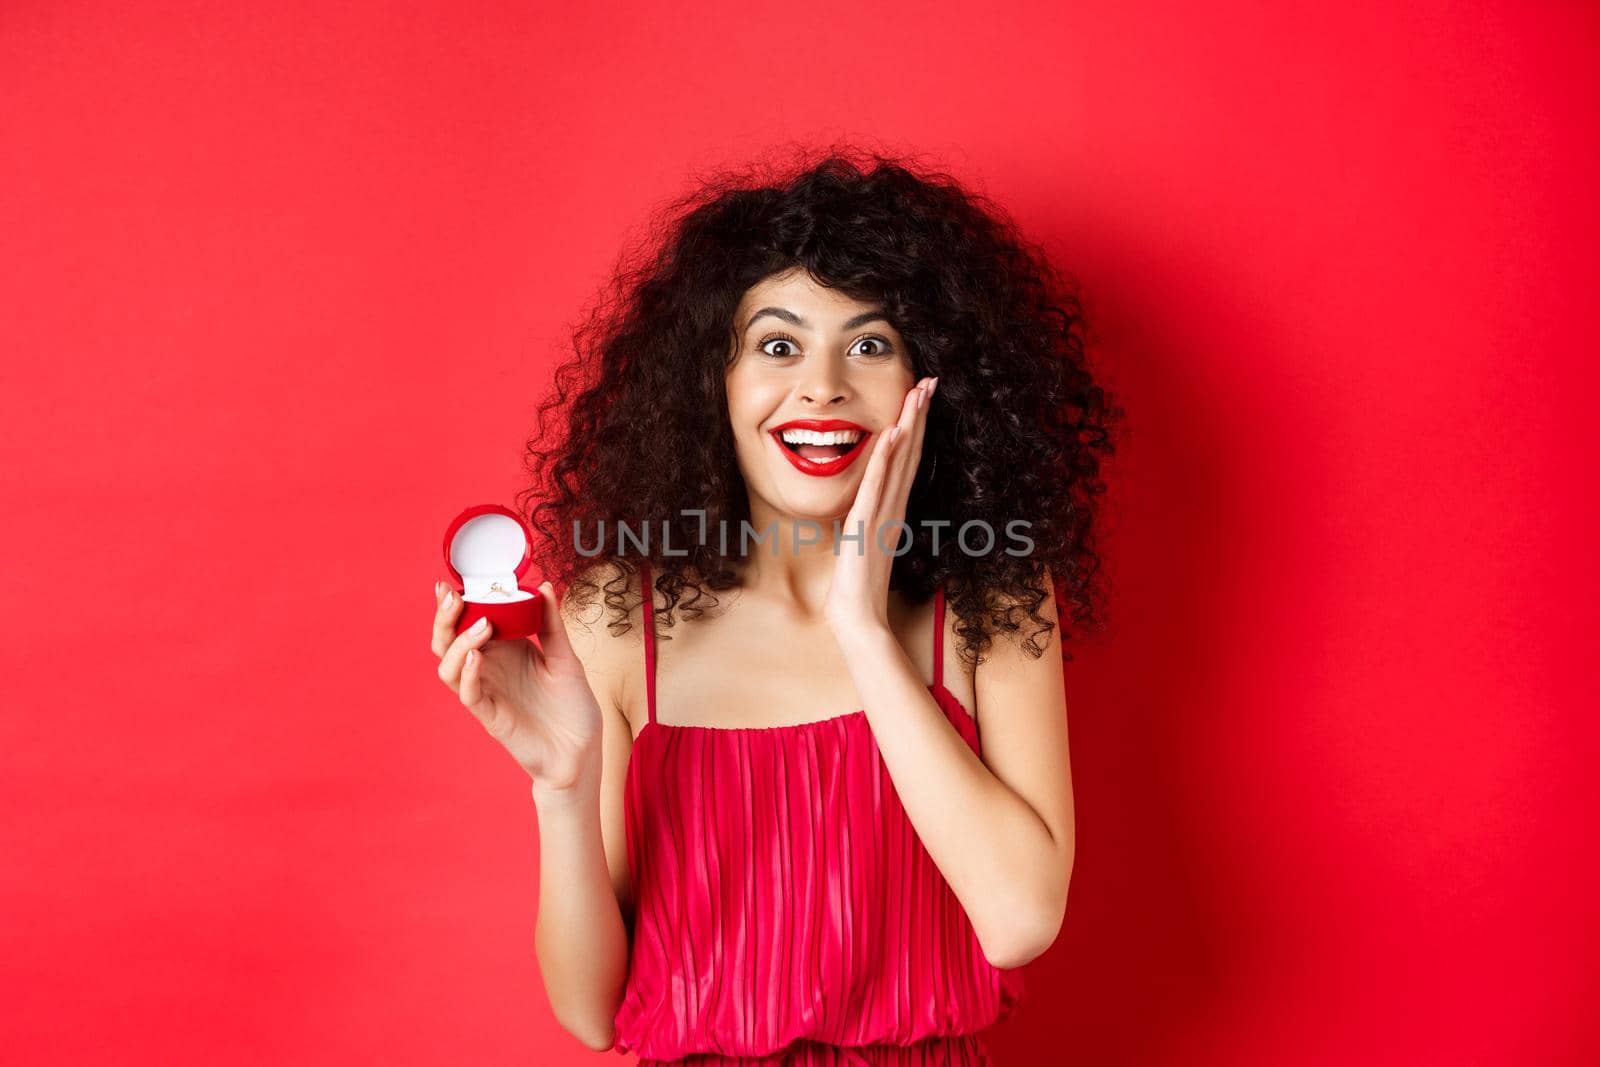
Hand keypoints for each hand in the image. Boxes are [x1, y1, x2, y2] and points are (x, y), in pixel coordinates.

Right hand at [431, 580, 603, 791]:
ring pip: (449, 668)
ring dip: (458, 644)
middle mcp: (488, 669)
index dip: (453, 605)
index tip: (449, 584)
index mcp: (502, 651)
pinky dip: (467, 675)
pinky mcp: (490, 717)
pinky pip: (468, 695)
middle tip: (453, 597)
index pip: (467, 624)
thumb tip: (544, 586)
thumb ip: (551, 624)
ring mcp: (486, 693)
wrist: (581, 750)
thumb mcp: (566, 658)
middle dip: (445, 619)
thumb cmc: (572, 706)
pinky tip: (477, 658)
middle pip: (447, 643)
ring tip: (482, 626)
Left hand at [824, 375, 936, 635]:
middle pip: (911, 452)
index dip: (916, 427)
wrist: (858, 617)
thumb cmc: (858, 586)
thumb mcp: (862, 541)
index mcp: (892, 508)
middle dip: (920, 415)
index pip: (907, 460)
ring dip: (910, 425)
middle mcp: (893, 506)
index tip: (921, 397)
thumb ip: (867, 520)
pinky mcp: (868, 524)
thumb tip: (863, 505)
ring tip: (918, 393)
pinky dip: (886, 458)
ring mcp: (883, 513)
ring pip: (900, 461)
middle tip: (930, 380)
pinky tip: (893, 434)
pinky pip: (878, 484)